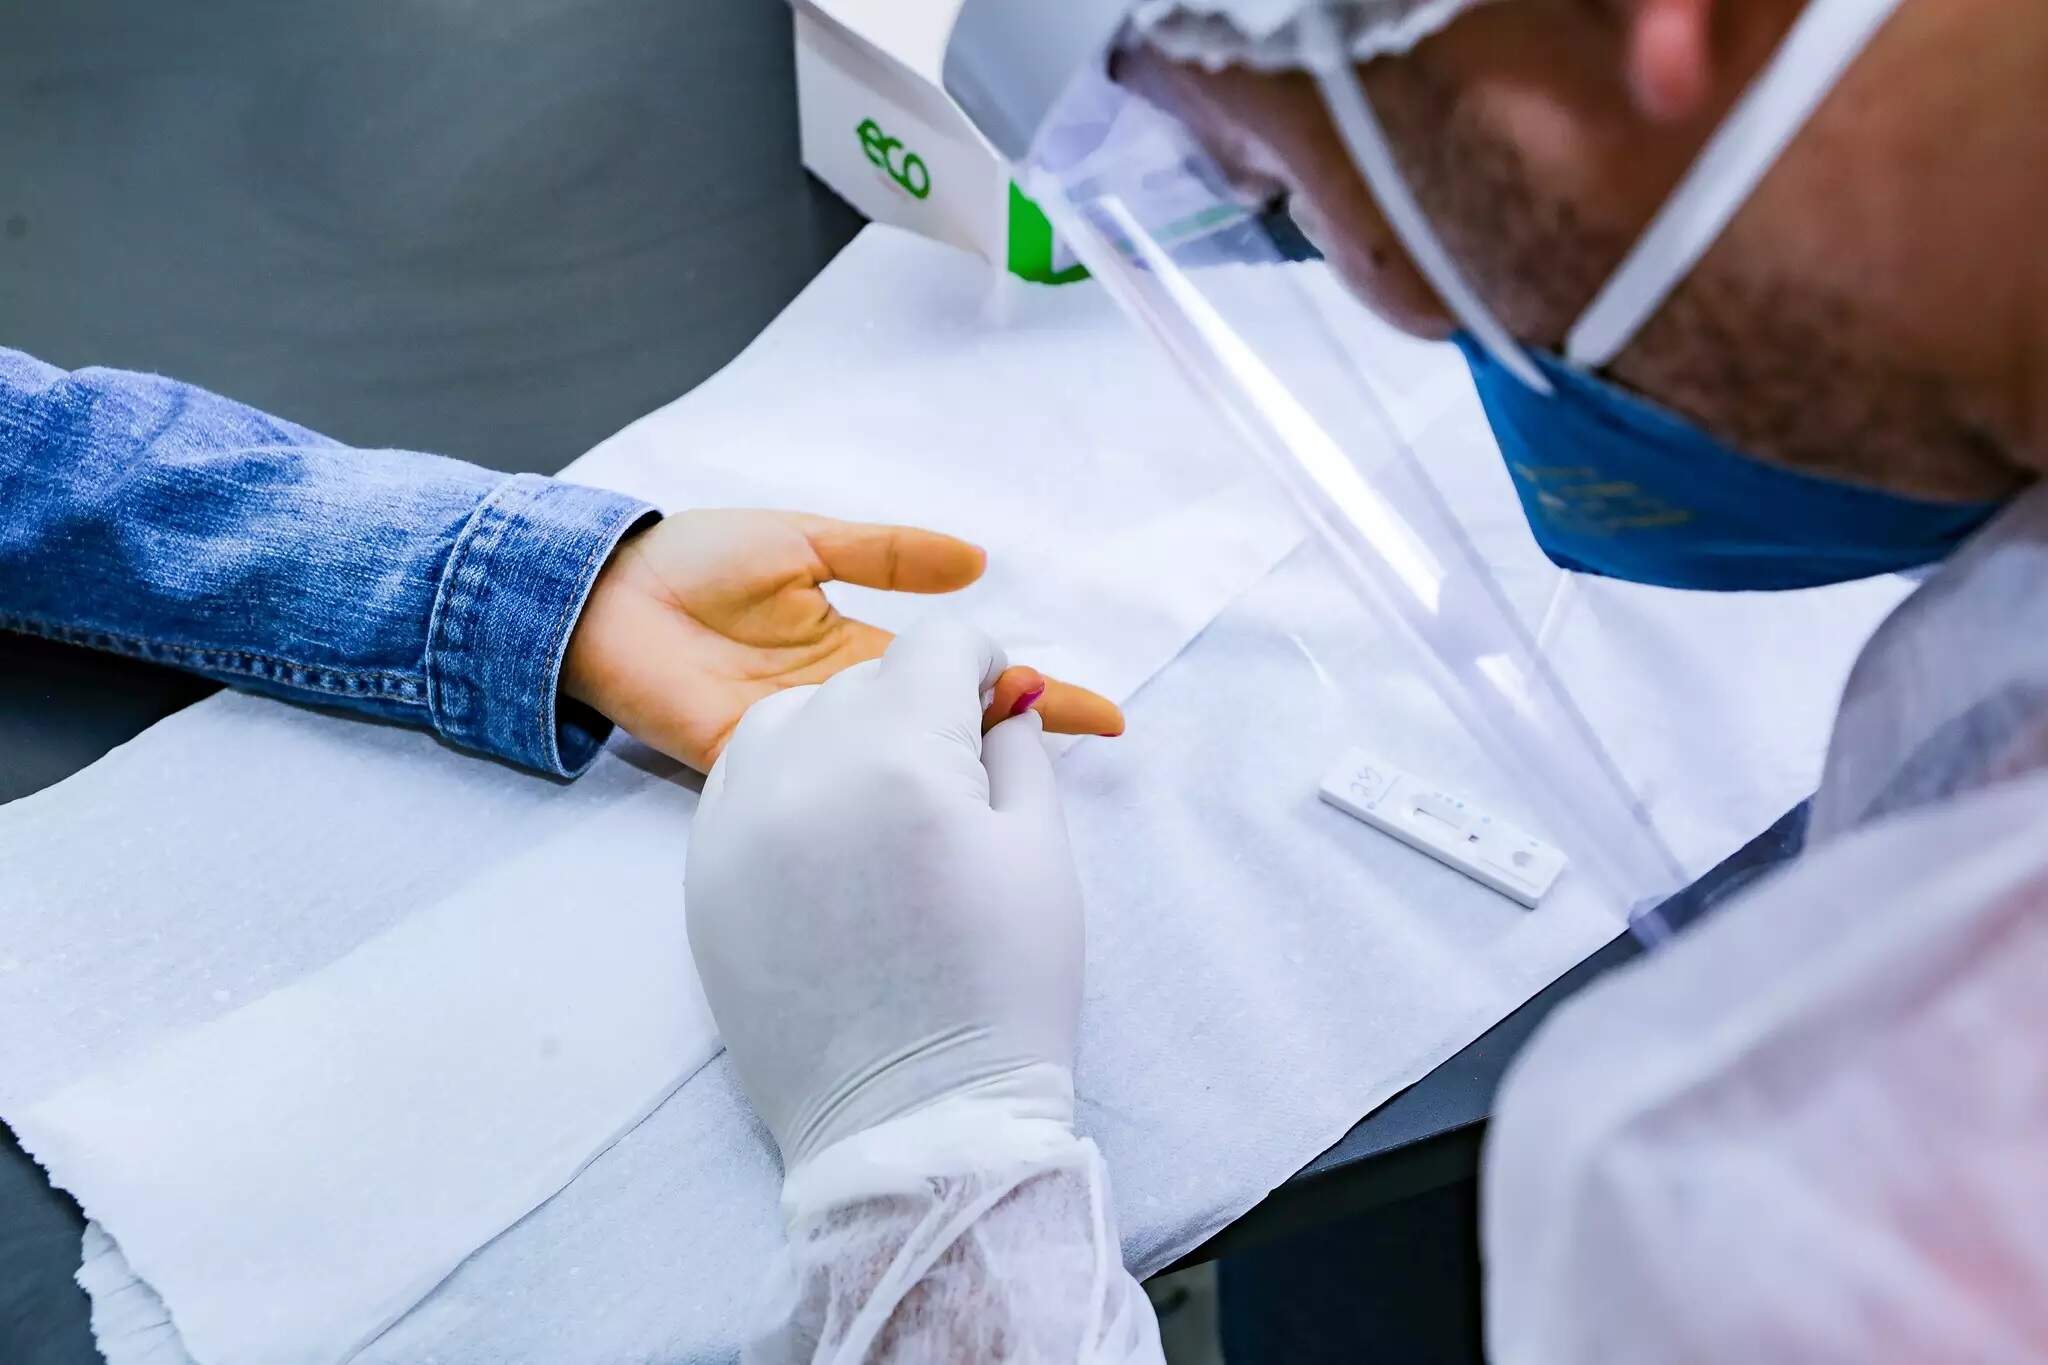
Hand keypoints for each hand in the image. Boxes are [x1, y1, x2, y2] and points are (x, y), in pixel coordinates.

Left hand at [562, 509, 1122, 770]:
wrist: (599, 598)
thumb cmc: (696, 563)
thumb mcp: (806, 541)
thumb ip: (884, 553)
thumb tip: (976, 561)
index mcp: (861, 657)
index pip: (962, 683)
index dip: (1030, 696)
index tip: (1105, 717)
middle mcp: (842, 711)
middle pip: (944, 739)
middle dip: (1011, 749)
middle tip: (1073, 762)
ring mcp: (802, 749)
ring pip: (894, 772)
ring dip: (950, 775)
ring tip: (1010, 779)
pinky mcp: (751, 769)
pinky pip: (819, 788)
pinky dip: (864, 795)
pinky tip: (911, 809)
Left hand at [685, 617, 1084, 1166]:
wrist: (912, 1124)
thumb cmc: (1000, 990)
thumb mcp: (1040, 855)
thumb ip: (1020, 751)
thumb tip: (1001, 699)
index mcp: (901, 756)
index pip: (937, 645)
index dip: (980, 659)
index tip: (995, 697)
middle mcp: (804, 769)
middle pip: (866, 679)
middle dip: (918, 702)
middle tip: (955, 767)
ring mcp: (738, 822)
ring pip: (790, 718)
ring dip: (842, 730)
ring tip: (885, 796)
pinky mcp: (702, 874)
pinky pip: (742, 782)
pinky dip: (787, 781)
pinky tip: (831, 832)